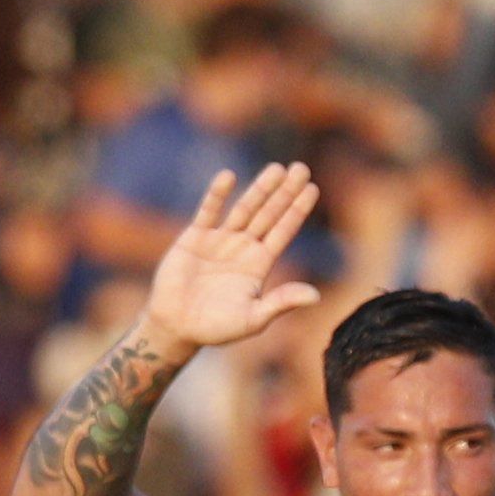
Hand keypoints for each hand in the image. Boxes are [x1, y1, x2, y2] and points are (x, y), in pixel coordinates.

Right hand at [143, 165, 323, 353]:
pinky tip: (228, 177)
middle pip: (269, 214)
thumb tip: (316, 296)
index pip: (284, 231)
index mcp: (260, 264)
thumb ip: (282, 302)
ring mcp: (219, 240)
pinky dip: (217, 195)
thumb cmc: (218, 328)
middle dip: (285, 192)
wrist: (178, 326)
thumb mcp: (254, 317)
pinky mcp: (195, 238)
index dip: (297, 210)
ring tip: (276, 168)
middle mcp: (243, 248)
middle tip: (301, 167)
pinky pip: (208, 212)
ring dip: (260, 189)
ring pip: (244, 209)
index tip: (313, 188)